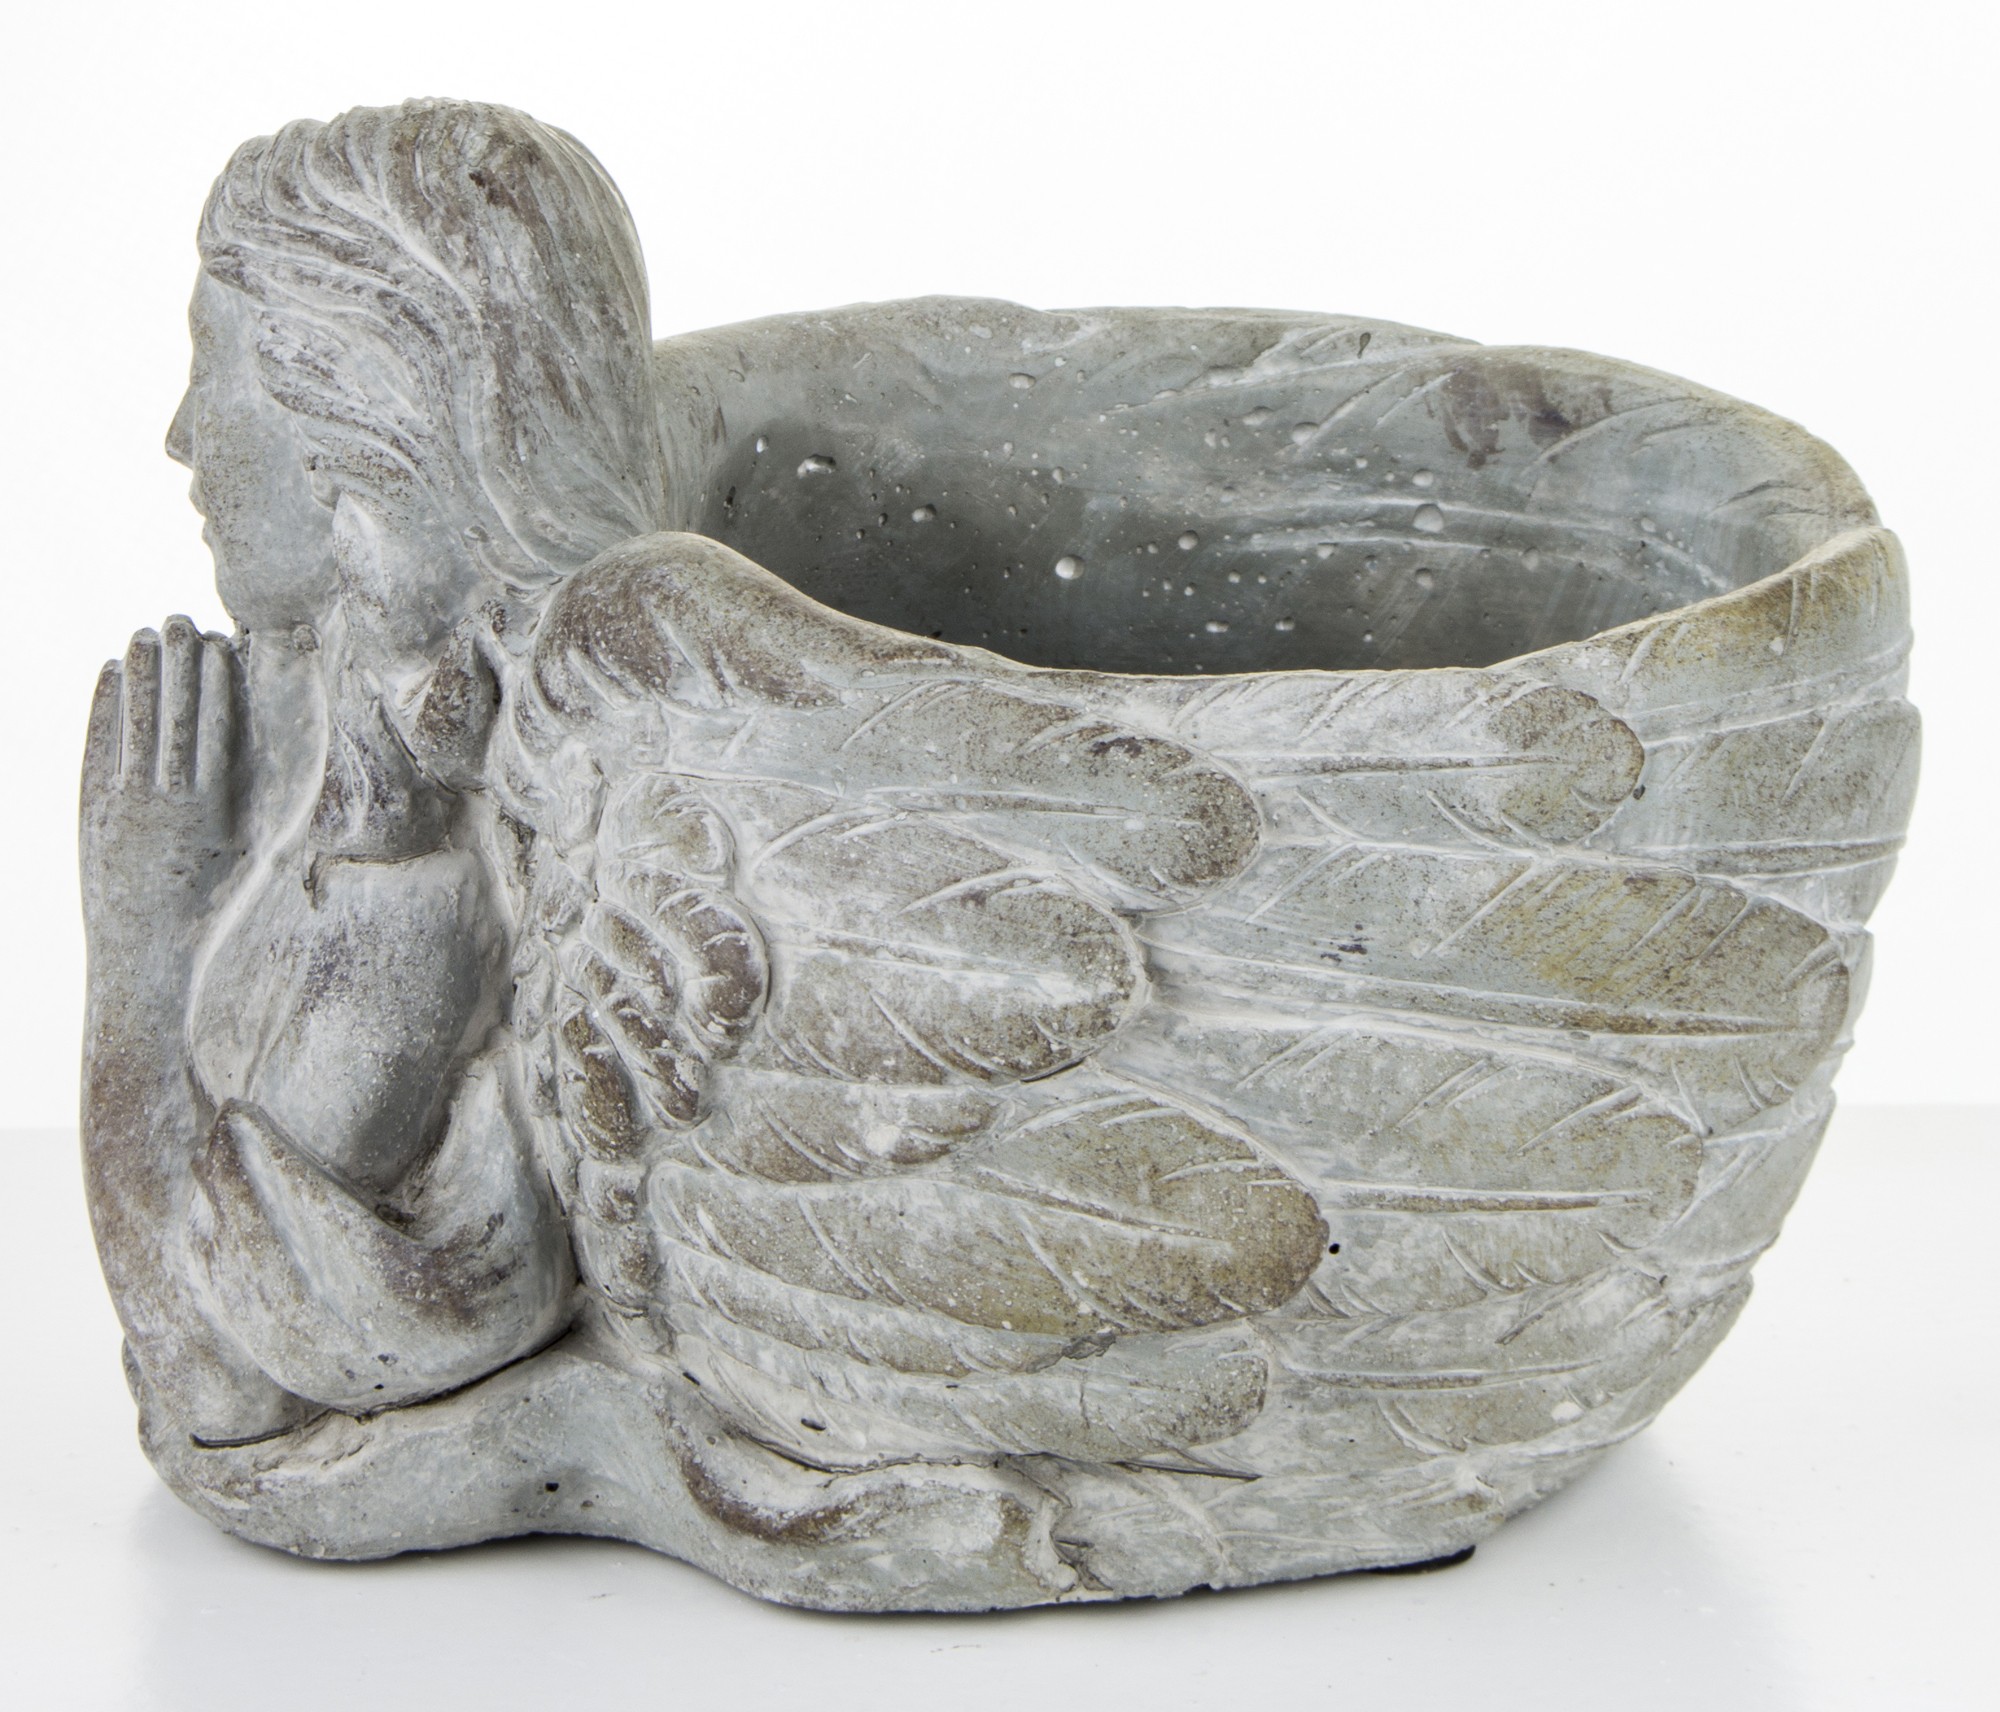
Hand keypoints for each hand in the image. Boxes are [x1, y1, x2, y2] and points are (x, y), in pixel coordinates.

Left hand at [81, 618, 241, 937]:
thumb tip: (304, 759)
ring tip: (142, 633)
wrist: (144, 956)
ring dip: (139, 675)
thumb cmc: (213, 910)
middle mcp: (163, 801)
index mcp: (208, 811)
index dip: (214, 682)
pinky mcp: (90, 809)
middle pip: (171, 716)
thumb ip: (268, 806)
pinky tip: (110, 673)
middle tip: (178, 619)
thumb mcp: (251, 859)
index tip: (219, 643)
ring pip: (131, 724)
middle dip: (176, 664)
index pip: (212, 728)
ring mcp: (121, 803)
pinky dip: (103, 706)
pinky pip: (97, 744)